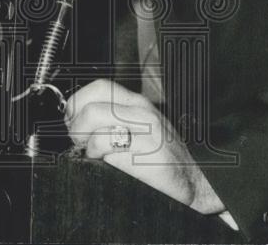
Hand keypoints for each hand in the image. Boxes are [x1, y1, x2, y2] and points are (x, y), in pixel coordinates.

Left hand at [64, 79, 224, 214]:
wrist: (195, 181)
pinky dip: (96, 155)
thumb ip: (113, 122)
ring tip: (92, 154)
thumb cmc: (163, 160)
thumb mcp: (140, 131)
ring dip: (83, 140)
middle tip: (78, 142)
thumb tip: (76, 124)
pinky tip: (106, 164)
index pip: (98, 87)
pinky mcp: (146, 149)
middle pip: (91, 103)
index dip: (77, 104)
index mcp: (137, 104)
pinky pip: (106, 144)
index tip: (72, 122)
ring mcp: (145, 128)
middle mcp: (141, 111)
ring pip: (93, 118)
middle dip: (75, 125)